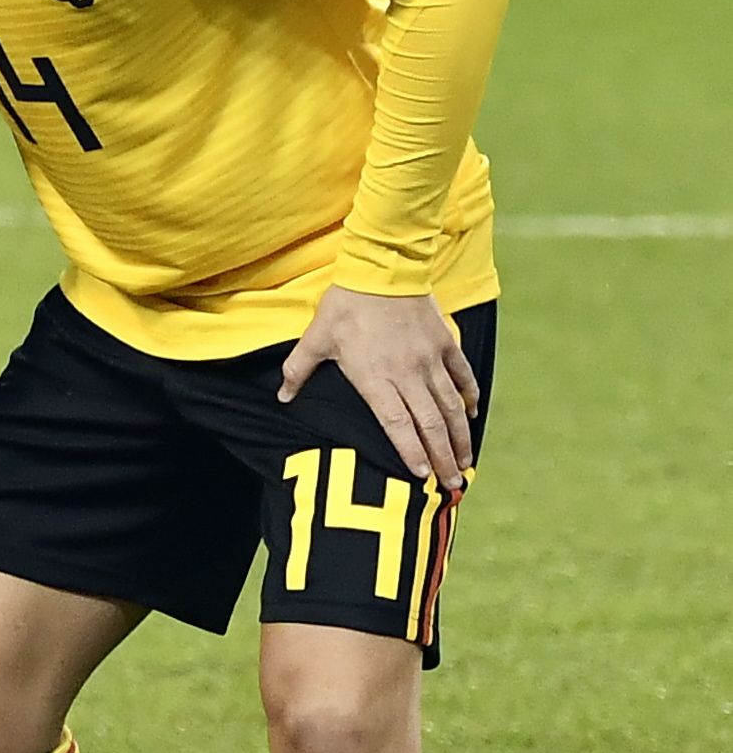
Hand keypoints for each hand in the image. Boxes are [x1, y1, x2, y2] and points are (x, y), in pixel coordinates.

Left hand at [284, 284, 481, 494]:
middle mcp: (407, 373)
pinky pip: (462, 377)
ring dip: (459, 437)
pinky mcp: (445, 344)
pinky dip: (468, 398)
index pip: (395, 424)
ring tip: (465, 462)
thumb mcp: (315, 337)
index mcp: (375, 377)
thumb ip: (298, 370)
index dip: (409, 452)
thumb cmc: (345, 304)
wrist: (382, 267)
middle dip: (441, 457)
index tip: (419, 476)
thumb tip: (281, 397)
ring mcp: (430, 360)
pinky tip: (470, 416)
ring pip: (450, 406)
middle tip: (452, 484)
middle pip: (429, 424)